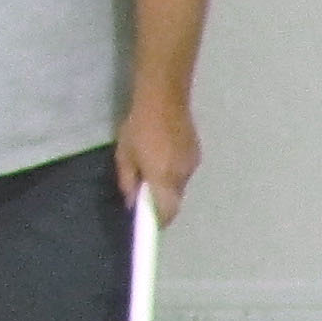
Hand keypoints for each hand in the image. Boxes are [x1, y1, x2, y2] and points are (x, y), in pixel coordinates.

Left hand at [115, 95, 200, 225]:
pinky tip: (162, 153)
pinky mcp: (197, 152)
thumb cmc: (139, 127)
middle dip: (161, 200)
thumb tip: (131, 201)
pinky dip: (173, 170)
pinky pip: (184, 170)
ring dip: (167, 183)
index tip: (148, 221)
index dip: (158, 220)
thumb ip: (128, 181)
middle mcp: (182, 175)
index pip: (167, 212)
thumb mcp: (125, 154)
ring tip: (151, 165)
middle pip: (174, 200)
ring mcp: (192, 163)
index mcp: (163, 178)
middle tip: (144, 190)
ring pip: (180, 184)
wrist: (164, 98)